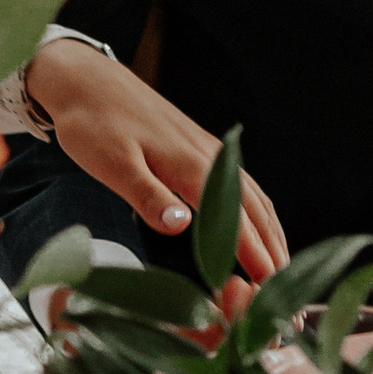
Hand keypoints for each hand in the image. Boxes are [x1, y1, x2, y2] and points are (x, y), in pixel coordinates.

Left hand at [26, 43, 288, 290]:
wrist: (87, 80)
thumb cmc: (92, 124)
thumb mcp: (111, 164)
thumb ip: (147, 195)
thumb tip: (182, 226)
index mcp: (191, 166)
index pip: (236, 221)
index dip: (255, 258)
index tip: (270, 290)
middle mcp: (210, 157)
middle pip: (257, 211)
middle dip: (274, 252)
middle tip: (284, 293)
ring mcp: (210, 150)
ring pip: (255, 197)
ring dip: (272, 233)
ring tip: (281, 268)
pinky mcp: (202, 147)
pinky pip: (244, 185)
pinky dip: (260, 211)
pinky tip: (258, 224)